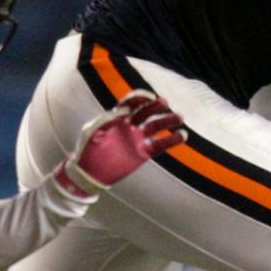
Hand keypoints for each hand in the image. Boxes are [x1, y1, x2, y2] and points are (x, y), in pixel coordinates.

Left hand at [61, 90, 186, 195]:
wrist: (89, 173)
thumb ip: (107, 120)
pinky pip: (160, 145)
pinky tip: (183, 136)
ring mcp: (137, 139)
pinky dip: (171, 140)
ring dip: (168, 121)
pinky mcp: (143, 153)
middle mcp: (130, 125)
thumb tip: (124, 111)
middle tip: (164, 103)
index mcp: (117, 117)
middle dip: (156, 106)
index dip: (140, 98)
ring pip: (156, 126)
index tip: (149, 97)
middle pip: (146, 112)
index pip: (131, 103)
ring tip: (180, 118)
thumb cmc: (87, 151)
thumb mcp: (92, 132)